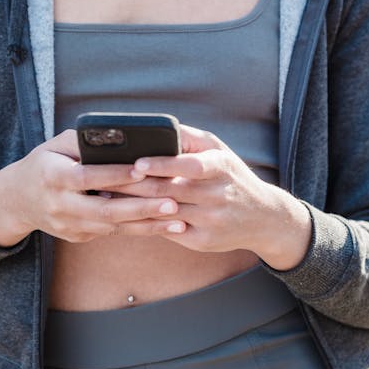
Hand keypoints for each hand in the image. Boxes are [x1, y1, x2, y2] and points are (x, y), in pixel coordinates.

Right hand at [0, 129, 182, 246]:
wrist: (17, 200)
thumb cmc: (44, 163)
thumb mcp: (56, 145)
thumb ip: (84, 142)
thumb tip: (120, 136)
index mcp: (53, 177)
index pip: (89, 177)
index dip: (116, 174)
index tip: (143, 169)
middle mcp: (61, 205)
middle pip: (106, 209)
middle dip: (142, 206)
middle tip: (173, 201)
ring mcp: (70, 225)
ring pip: (114, 227)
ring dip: (148, 224)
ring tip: (178, 218)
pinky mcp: (79, 236)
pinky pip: (112, 233)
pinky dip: (139, 229)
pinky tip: (163, 225)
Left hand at [117, 124, 312, 270]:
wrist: (263, 217)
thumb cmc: (231, 175)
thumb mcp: (219, 150)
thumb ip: (189, 138)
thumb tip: (159, 127)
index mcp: (220, 167)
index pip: (189, 166)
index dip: (162, 165)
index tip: (136, 162)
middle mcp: (216, 196)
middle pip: (169, 191)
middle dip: (134, 185)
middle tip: (105, 179)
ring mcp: (210, 221)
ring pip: (164, 213)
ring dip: (133, 206)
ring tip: (106, 197)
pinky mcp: (203, 242)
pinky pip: (168, 232)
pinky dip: (145, 223)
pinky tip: (124, 217)